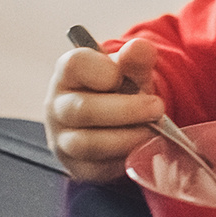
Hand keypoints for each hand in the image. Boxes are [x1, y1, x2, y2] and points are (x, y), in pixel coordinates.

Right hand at [43, 37, 164, 181]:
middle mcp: (58, 105)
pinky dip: (123, 160)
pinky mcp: (75, 165)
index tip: (123, 76)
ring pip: (88, 144)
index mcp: (69, 73)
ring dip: (127, 139)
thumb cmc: (121, 88)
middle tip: (157, 108)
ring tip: (152, 131)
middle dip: (127, 111)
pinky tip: (140, 149)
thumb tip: (140, 48)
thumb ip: (136, 58)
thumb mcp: (131, 69)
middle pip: (83, 110)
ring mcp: (63, 138)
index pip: (74, 65)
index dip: (104, 70)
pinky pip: (97, 169)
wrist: (119, 118)